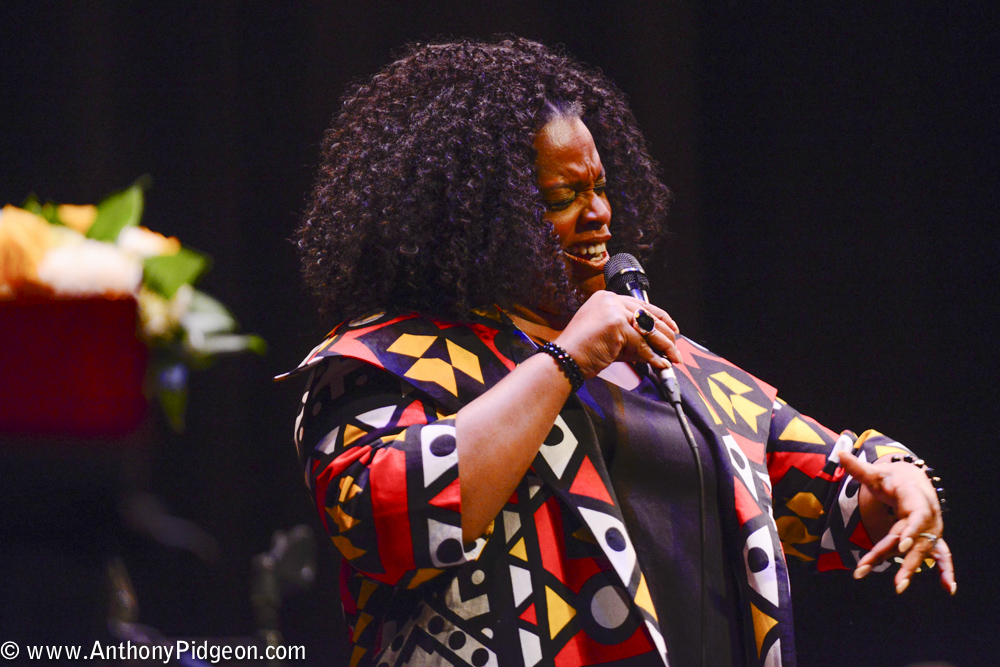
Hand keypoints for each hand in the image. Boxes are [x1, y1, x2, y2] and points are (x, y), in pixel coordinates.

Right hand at [554, 291, 679, 377]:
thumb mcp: (610, 337)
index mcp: (607, 298)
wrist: (565, 359)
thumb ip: (630, 336)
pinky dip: (653, 356)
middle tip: (675, 347)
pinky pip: (641, 343)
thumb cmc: (582, 351)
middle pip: (648, 315)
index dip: (660, 317)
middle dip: (665, 334)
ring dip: (664, 345)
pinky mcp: (616, 323)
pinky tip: (660, 364)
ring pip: (647, 329)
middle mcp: (610, 299)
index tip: (672, 328)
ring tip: (672, 357)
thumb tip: (655, 346)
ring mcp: (613, 309)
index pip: (641, 305)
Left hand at [838, 451, 955, 594]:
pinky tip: (949, 589)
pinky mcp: (931, 539)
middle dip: (901, 559)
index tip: (900, 546)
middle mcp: (927, 518)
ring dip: (912, 570)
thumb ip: (859, 468)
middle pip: (913, 540)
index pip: (915, 517)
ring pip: (921, 552)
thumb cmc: (893, 480)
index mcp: (916, 500)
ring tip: (899, 587)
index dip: (910, 531)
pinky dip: (946, 572)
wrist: (914, 481)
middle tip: (892, 579)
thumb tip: (840, 453)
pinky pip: (941, 556)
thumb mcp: (877, 473)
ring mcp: (930, 530)